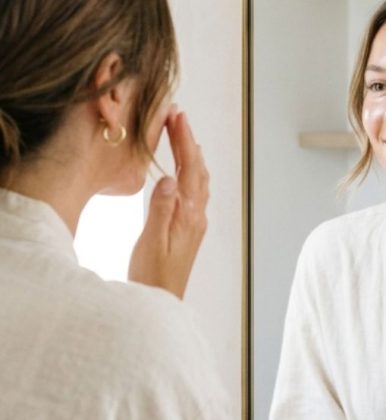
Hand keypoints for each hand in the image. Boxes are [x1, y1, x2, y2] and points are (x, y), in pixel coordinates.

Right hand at [128, 109, 208, 298]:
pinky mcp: (189, 229)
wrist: (159, 302)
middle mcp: (196, 216)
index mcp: (188, 214)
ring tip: (182, 134)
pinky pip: (195, 192)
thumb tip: (170, 178)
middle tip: (177, 117)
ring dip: (192, 154)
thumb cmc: (152, 276)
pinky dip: (191, 172)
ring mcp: (195, 222)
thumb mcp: (152, 241)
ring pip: (199, 180)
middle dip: (189, 140)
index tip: (177, 117)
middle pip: (197, 169)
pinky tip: (185, 172)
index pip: (189, 168)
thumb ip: (162, 209)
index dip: (183, 140)